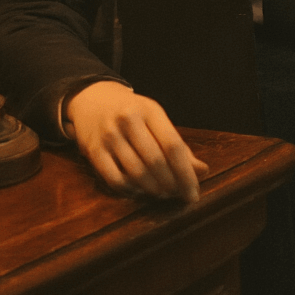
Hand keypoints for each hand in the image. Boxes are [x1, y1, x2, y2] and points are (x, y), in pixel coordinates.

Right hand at [63, 80, 206, 203]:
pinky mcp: (93, 150)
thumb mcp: (156, 118)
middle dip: (171, 185)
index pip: (173, 145)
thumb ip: (178, 145)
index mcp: (149, 109)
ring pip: (137, 173)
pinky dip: (131, 191)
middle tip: (177, 195)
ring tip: (162, 193)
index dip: (186, 173)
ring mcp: (109, 135)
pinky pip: (116, 180)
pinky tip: (139, 190)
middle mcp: (128, 120)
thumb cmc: (132, 112)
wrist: (93, 99)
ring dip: (153, 190)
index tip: (193, 193)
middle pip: (156, 161)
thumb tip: (202, 171)